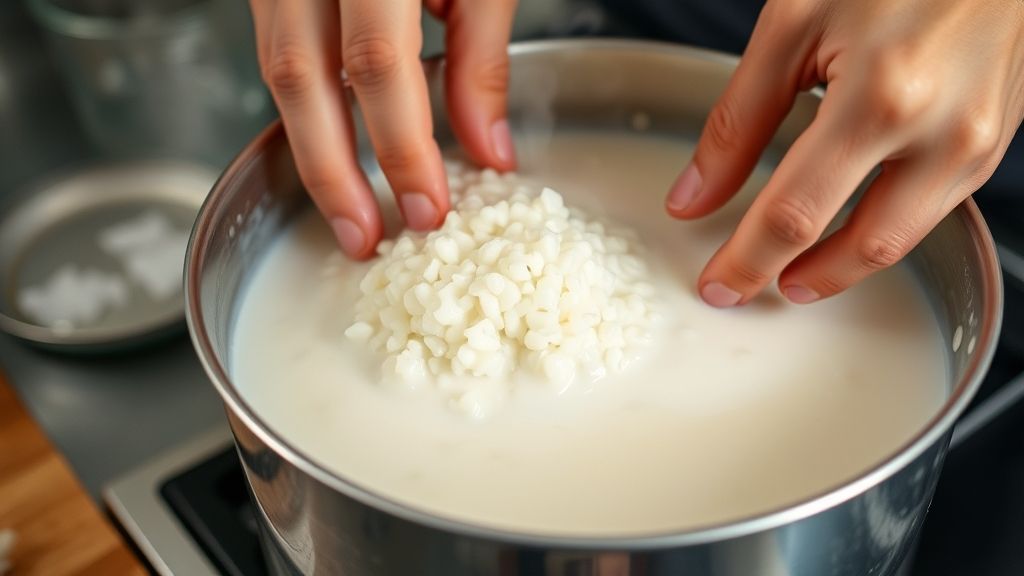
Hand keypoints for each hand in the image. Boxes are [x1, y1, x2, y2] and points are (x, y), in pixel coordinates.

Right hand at [249, 0, 517, 258]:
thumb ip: (481, 58)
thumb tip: (487, 150)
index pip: (378, 63)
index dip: (401, 145)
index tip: (426, 208)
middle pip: (301, 78)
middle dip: (332, 171)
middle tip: (362, 237)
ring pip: (276, 70)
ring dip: (311, 149)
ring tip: (345, 211)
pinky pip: (274, 51)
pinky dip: (306, 108)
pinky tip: (331, 148)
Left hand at [666, 0, 1023, 306]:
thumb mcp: (792, 24)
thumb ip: (738, 119)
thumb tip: (695, 195)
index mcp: (881, 97)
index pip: (796, 214)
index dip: (748, 261)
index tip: (717, 284)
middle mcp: (943, 130)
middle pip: (860, 246)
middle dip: (797, 279)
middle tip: (752, 288)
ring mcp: (979, 140)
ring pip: (902, 239)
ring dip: (841, 267)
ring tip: (793, 271)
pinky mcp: (996, 140)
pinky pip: (934, 208)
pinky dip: (883, 229)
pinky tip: (849, 225)